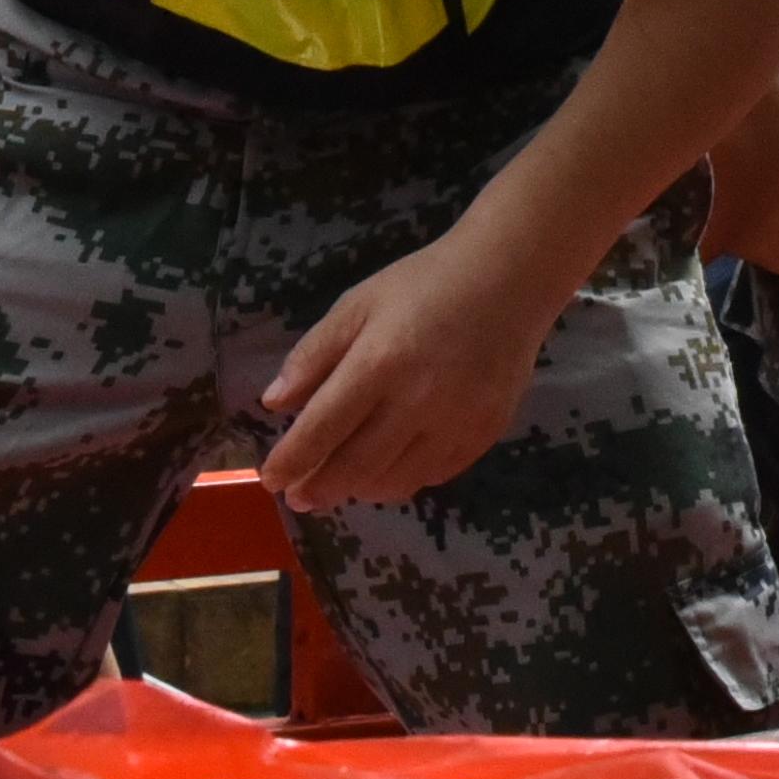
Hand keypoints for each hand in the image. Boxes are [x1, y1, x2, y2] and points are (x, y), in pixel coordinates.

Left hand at [261, 220, 572, 513]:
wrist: (507, 280)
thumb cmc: (423, 286)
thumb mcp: (358, 304)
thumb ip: (314, 354)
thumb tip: (274, 403)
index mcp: (378, 363)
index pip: (322, 428)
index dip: (291, 460)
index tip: (271, 479)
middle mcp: (417, 401)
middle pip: (355, 466)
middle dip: (319, 488)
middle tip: (298, 498)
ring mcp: (455, 423)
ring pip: (395, 482)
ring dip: (359, 489)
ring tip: (341, 484)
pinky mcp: (484, 433)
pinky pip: (433, 475)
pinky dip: (403, 480)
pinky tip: (388, 470)